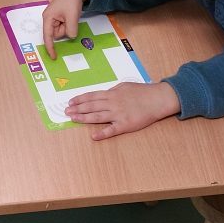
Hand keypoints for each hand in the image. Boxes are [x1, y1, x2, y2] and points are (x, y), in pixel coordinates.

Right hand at [42, 0, 89, 58]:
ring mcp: (54, 19)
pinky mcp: (60, 18)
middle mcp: (49, 19)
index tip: (53, 57)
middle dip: (65, 29)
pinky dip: (70, 24)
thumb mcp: (72, 17)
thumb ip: (70, 30)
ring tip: (72, 15)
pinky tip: (72, 16)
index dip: (50, 47)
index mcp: (48, 18)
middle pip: (57, 34)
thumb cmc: (71, 1)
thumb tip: (70, 36)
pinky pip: (65, 27)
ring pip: (62, 31)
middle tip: (70, 18)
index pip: (47, 36)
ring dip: (69, 27)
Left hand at [64, 82, 180, 139]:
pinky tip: (93, 136)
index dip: (79, 99)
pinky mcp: (125, 125)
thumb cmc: (142, 92)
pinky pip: (112, 130)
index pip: (91, 96)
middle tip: (66, 112)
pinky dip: (102, 133)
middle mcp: (112, 103)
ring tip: (73, 119)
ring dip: (83, 118)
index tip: (70, 102)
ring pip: (97, 117)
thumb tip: (102, 94)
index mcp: (112, 94)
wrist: (157, 99)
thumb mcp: (124, 86)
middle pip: (91, 106)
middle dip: (77, 109)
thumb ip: (112, 91)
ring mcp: (118, 114)